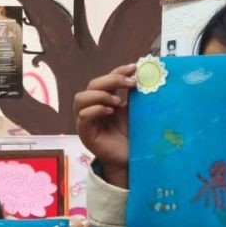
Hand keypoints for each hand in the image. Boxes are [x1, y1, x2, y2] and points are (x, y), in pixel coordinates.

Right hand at [73, 64, 136, 187]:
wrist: (131, 159)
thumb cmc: (132, 136)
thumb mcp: (135, 111)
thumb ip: (134, 95)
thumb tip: (144, 74)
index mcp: (104, 100)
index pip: (106, 79)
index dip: (118, 71)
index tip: (135, 67)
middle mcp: (92, 107)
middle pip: (92, 85)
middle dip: (111, 80)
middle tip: (130, 83)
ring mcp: (86, 121)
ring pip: (81, 98)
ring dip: (100, 95)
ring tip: (118, 102)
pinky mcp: (84, 133)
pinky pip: (83, 116)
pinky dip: (96, 110)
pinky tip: (110, 111)